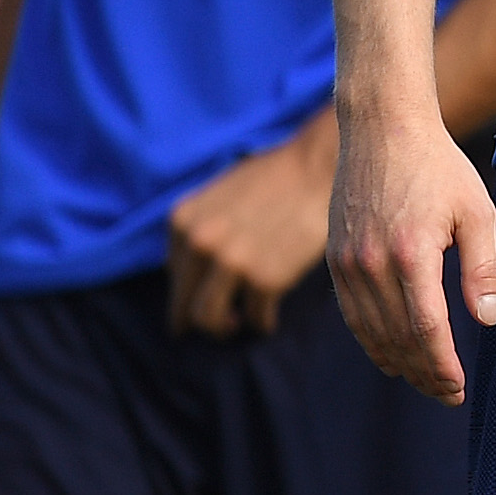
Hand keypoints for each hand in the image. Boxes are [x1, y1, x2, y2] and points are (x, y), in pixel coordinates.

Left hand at [167, 114, 339, 338]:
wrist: (321, 166)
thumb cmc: (278, 176)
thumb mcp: (221, 193)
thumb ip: (202, 226)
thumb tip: (192, 265)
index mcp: (183, 221)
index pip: (174, 274)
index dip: (189, 289)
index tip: (200, 300)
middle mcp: (199, 243)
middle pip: (184, 304)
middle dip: (196, 321)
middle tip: (214, 326)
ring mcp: (231, 263)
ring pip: (210, 320)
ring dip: (224, 328)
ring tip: (239, 324)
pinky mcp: (266, 279)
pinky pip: (256, 318)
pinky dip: (262, 322)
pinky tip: (269, 319)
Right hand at [330, 114, 495, 403]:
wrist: (381, 130)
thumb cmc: (438, 167)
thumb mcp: (477, 211)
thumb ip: (483, 267)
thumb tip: (489, 319)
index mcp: (411, 253)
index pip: (426, 329)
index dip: (443, 365)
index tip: (460, 388)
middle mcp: (371, 264)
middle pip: (397, 339)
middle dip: (424, 374)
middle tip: (448, 394)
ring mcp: (347, 263)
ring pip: (370, 332)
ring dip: (398, 363)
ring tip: (425, 382)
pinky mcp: (335, 259)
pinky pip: (352, 315)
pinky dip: (371, 341)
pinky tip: (391, 355)